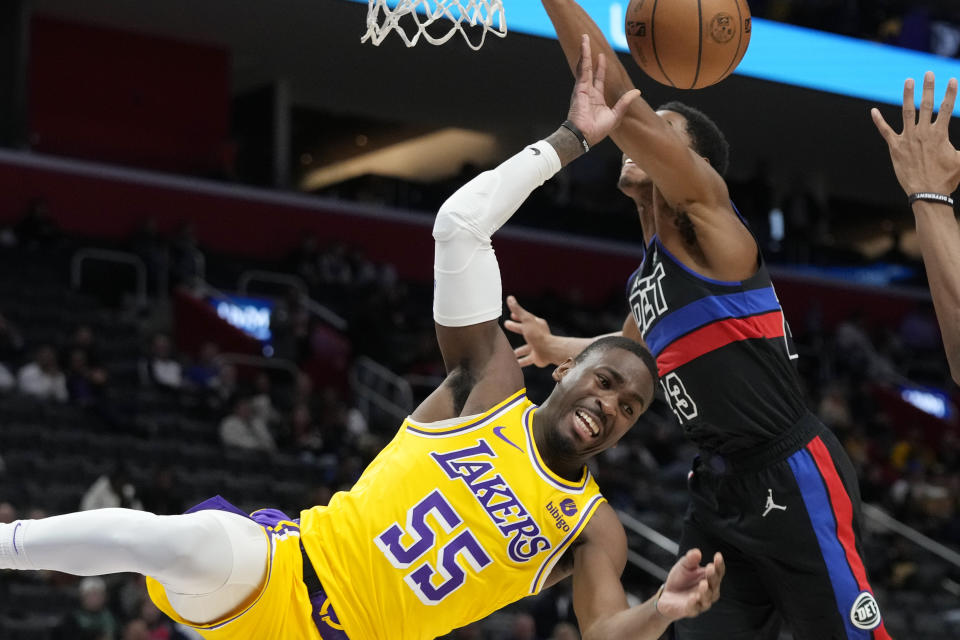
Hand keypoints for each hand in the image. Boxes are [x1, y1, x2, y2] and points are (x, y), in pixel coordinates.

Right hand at [504, 296, 556, 367]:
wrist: (548, 351)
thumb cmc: (537, 334)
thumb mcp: (526, 320)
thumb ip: (518, 310)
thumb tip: (510, 298)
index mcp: (536, 324)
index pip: (525, 319)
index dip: (518, 316)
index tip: (511, 315)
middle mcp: (537, 335)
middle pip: (524, 331)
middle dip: (516, 328)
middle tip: (506, 325)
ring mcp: (537, 346)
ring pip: (526, 348)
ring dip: (519, 350)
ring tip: (509, 351)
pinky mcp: (536, 357)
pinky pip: (527, 360)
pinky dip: (521, 362)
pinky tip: (514, 364)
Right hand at [567, 34, 640, 147]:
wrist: (585, 136)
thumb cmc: (597, 131)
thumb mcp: (616, 115)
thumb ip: (625, 102)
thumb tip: (637, 92)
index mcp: (596, 98)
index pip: (598, 78)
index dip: (600, 67)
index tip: (601, 57)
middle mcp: (588, 91)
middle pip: (589, 69)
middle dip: (589, 55)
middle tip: (588, 41)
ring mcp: (582, 89)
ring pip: (584, 66)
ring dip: (584, 52)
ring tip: (584, 38)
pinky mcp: (579, 88)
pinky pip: (582, 70)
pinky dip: (583, 59)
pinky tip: (584, 48)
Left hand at [656, 549, 723, 621]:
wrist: (667, 594)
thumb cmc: (680, 579)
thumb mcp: (684, 566)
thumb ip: (690, 559)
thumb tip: (697, 552)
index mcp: (709, 579)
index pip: (718, 572)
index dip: (719, 565)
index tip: (718, 556)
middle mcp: (709, 591)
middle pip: (715, 585)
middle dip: (713, 577)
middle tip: (710, 568)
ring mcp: (701, 602)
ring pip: (707, 598)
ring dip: (706, 591)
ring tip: (703, 583)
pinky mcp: (691, 610)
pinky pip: (694, 608)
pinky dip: (694, 603)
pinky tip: (693, 597)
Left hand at [872, 72, 959, 196]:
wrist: (927, 192)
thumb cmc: (947, 178)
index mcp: (940, 134)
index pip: (947, 108)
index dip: (950, 93)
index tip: (951, 79)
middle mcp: (923, 132)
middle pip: (927, 105)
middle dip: (928, 87)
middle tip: (928, 73)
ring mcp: (908, 139)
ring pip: (907, 112)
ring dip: (908, 95)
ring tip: (908, 81)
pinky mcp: (895, 147)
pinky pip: (885, 131)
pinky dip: (878, 121)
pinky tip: (872, 111)